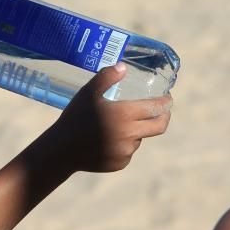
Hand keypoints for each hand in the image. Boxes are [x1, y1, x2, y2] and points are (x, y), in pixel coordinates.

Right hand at [47, 64, 171, 172]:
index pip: (156, 108)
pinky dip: (123, 144)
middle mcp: (129, 135)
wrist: (62, 149)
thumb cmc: (75, 117)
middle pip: (159, 126)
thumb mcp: (88, 92)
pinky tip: (108, 139)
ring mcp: (126, 151)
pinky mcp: (121, 163)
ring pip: (140, 138)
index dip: (165, 102)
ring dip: (136, 130)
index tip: (167, 97)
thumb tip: (124, 66)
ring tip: (117, 124)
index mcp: (124, 115)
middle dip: (163, 116)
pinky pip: (128, 151)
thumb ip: (106, 77)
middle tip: (161, 110)